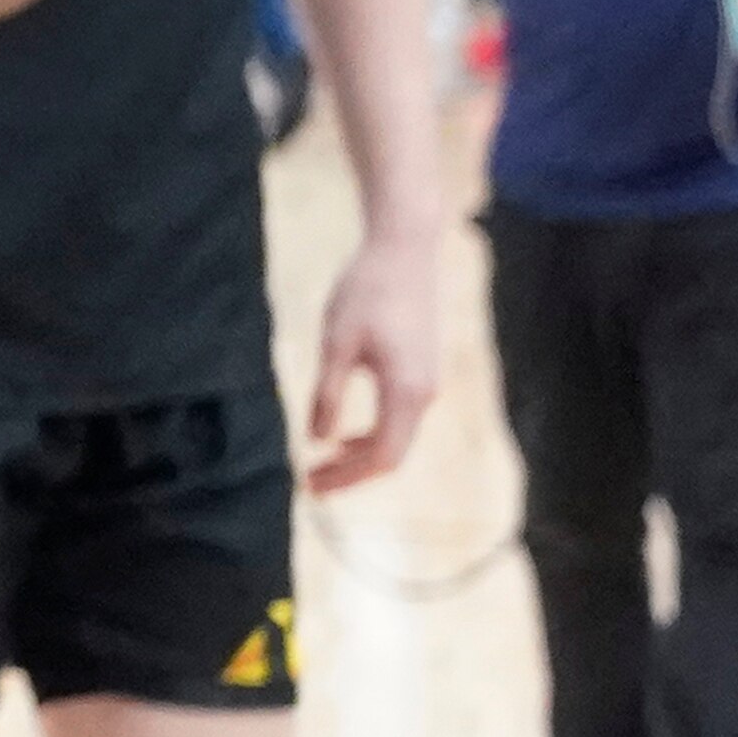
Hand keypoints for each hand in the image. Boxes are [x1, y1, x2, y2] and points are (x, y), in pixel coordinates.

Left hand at [305, 229, 441, 493]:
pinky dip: (372, 434)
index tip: (309, 485)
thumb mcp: (336, 342)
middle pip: (391, 454)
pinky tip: (342, 434)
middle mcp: (425, 393)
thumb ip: (327, 394)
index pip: (380, 456)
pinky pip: (400, 419)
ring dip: (360, 456)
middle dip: (351, 473)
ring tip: (320, 462)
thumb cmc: (365, 290)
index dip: (345, 476)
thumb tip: (318, 440)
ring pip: (397, 438)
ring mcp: (428, 383)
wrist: (404, 251)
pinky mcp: (423, 371)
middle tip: (309, 482)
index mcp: (406, 390)